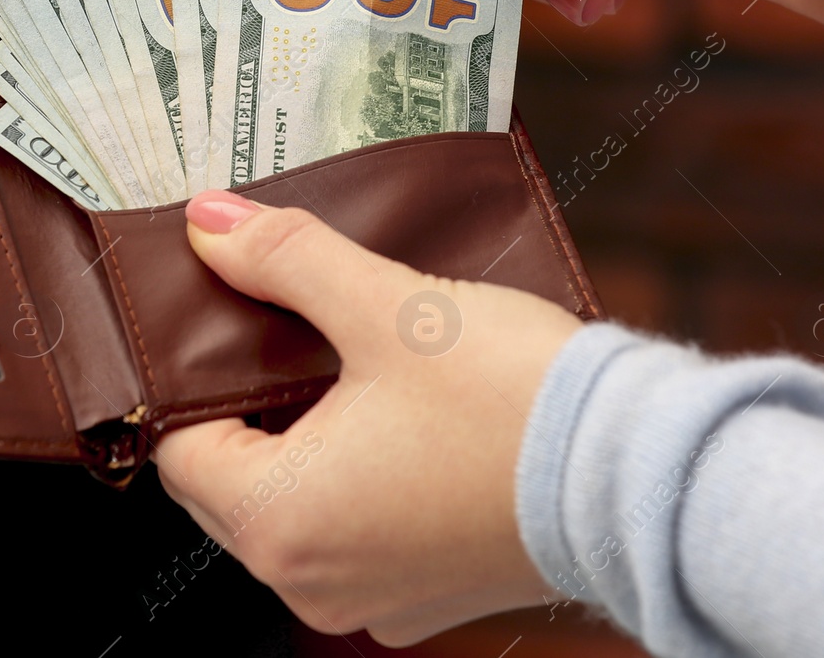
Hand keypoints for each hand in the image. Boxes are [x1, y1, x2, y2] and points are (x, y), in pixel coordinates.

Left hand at [154, 190, 582, 646]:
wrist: (646, 475)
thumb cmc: (512, 399)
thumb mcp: (389, 307)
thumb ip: (286, 259)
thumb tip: (208, 223)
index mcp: (279, 522)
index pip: (177, 449)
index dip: (190, 378)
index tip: (223, 321)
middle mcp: (311, 581)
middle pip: (227, 481)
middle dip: (245, 406)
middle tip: (284, 328)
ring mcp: (373, 598)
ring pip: (291, 507)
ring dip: (301, 440)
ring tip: (342, 363)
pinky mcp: (428, 594)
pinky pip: (354, 532)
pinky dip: (356, 479)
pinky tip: (396, 417)